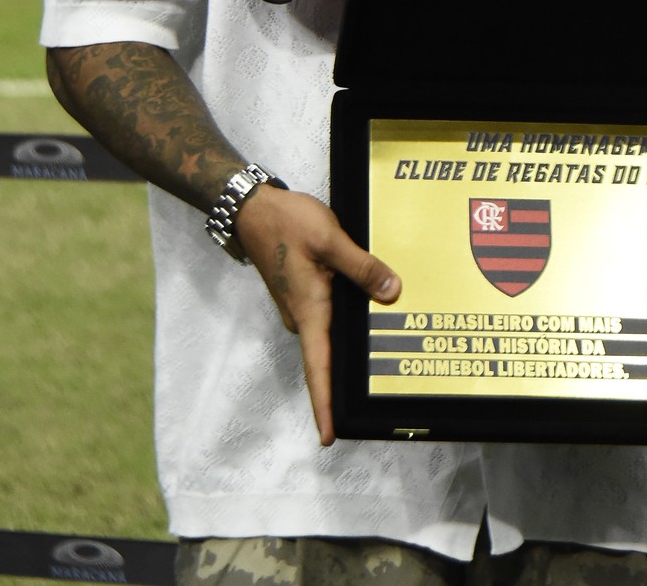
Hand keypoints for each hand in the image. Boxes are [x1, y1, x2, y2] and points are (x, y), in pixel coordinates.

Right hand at [235, 186, 399, 445]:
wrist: (254, 209)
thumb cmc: (287, 224)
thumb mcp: (330, 240)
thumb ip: (362, 268)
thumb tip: (392, 294)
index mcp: (308, 311)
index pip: (317, 369)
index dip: (323, 405)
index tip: (329, 437)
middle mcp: (302, 316)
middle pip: (325, 359)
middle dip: (343, 382)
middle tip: (371, 403)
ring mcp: (301, 306)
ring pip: (328, 335)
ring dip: (347, 350)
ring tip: (379, 362)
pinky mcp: (303, 292)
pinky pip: (327, 316)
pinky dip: (343, 322)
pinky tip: (365, 312)